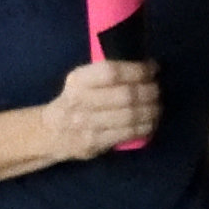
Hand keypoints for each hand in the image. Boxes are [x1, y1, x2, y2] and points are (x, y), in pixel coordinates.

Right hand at [38, 55, 162, 167]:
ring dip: (151, 110)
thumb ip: (107, 74)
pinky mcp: (95, 144)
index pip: (112, 72)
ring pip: (130, 116)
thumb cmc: (74, 101)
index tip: (153, 69)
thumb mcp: (82, 81)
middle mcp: (81, 101)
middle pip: (126, 95)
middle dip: (149, 91)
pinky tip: (151, 122)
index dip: (137, 70)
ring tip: (158, 106)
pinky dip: (145, 126)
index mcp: (79, 81)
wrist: (51, 133)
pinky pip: (128, 134)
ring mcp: (87, 125)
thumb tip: (145, 65)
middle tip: (157, 90)